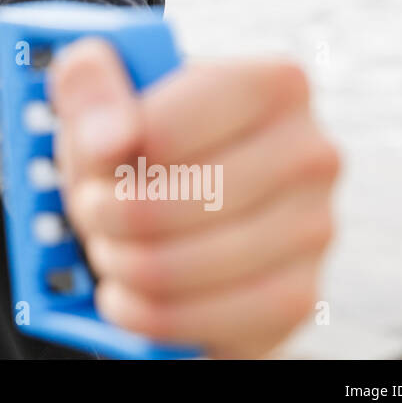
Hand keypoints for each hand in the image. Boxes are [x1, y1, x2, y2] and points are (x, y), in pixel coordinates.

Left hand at [48, 39, 340, 358]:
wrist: (169, 207)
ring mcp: (314, 228)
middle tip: (91, 212)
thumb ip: (87, 84)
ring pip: (195, 263)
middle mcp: (310, 153)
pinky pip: (213, 318)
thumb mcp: (99, 94)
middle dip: (116, 214)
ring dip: (126, 264)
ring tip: (107, 249)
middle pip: (191, 196)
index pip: (177, 126)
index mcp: (273, 84)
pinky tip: (126, 295)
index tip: (94, 164)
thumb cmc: (136, 141)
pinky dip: (150, 313)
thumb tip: (111, 141)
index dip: (118, 153)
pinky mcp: (299, 296)